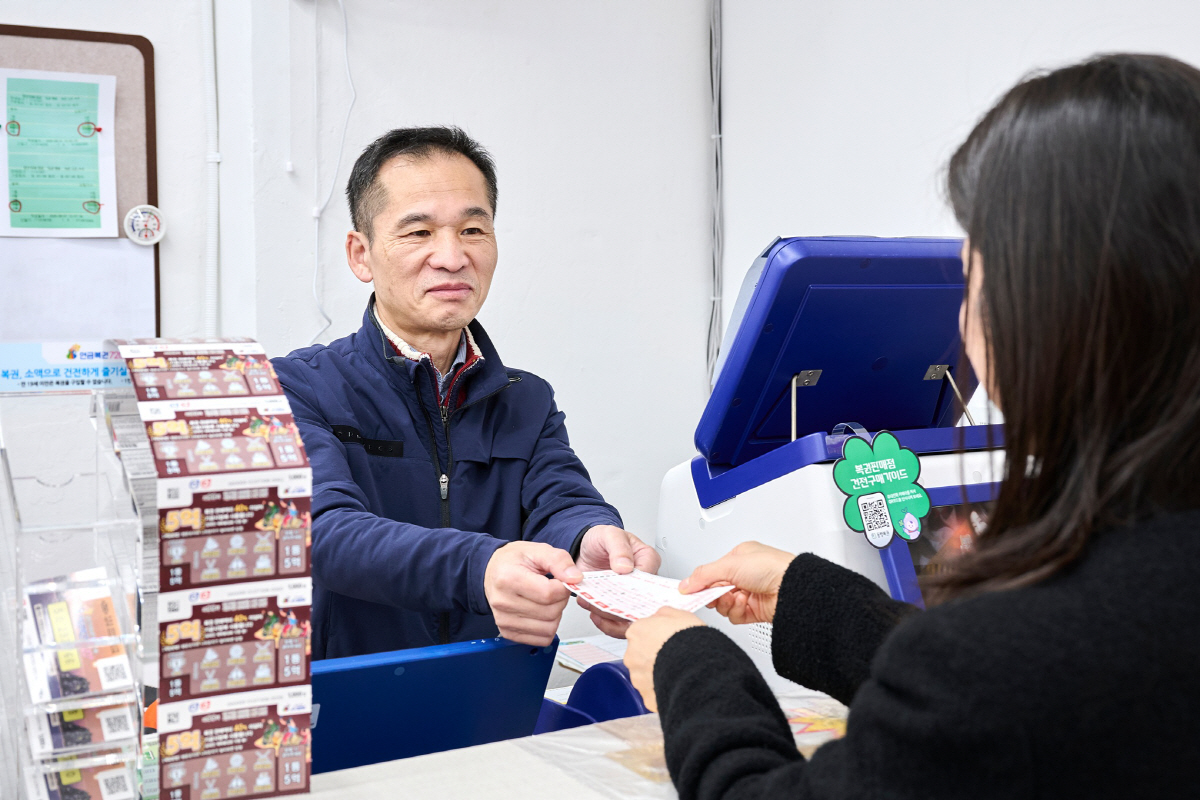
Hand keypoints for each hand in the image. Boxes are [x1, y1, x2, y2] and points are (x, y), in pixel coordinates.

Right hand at [484, 541, 580, 645]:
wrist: (492, 571)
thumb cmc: (513, 561)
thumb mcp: (537, 550)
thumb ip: (559, 561)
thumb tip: (575, 579)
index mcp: (509, 578)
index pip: (548, 594)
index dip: (563, 588)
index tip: (561, 581)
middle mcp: (503, 602)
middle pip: (550, 613)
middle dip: (560, 601)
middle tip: (554, 590)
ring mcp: (504, 620)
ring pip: (548, 629)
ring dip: (556, 615)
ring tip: (547, 601)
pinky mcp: (508, 633)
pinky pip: (541, 639)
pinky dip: (548, 627)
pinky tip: (541, 613)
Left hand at [575, 525, 661, 637]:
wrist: (585, 549)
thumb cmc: (602, 539)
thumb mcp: (609, 535)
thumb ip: (618, 547)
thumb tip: (625, 566)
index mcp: (648, 559)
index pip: (649, 581)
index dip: (633, 589)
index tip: (615, 591)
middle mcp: (644, 580)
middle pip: (641, 603)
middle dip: (620, 607)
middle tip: (600, 603)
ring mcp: (632, 594)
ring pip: (631, 617)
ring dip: (611, 617)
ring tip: (593, 607)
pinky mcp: (621, 604)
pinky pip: (619, 622)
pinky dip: (605, 622)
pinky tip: (593, 613)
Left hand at [623, 607, 704, 712]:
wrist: (697, 668)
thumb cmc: (690, 641)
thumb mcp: (681, 615)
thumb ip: (664, 614)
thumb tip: (660, 616)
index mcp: (637, 632)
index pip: (639, 632)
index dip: (654, 636)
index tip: (664, 639)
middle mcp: (632, 655)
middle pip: (639, 654)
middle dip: (652, 656)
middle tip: (672, 656)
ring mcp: (638, 677)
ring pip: (644, 675)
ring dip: (656, 674)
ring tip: (676, 672)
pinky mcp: (646, 696)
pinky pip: (653, 692)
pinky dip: (662, 690)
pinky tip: (676, 684)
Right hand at [679, 541, 793, 624]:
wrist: (793, 588)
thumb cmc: (772, 567)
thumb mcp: (730, 564)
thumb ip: (704, 574)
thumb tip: (686, 584)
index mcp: (739, 558)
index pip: (712, 572)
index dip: (702, 582)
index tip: (691, 590)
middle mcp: (744, 575)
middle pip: (716, 590)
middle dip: (715, 594)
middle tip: (714, 594)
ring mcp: (750, 593)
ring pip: (724, 605)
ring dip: (727, 603)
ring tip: (736, 596)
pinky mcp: (755, 610)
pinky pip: (736, 616)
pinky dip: (737, 611)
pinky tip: (744, 603)